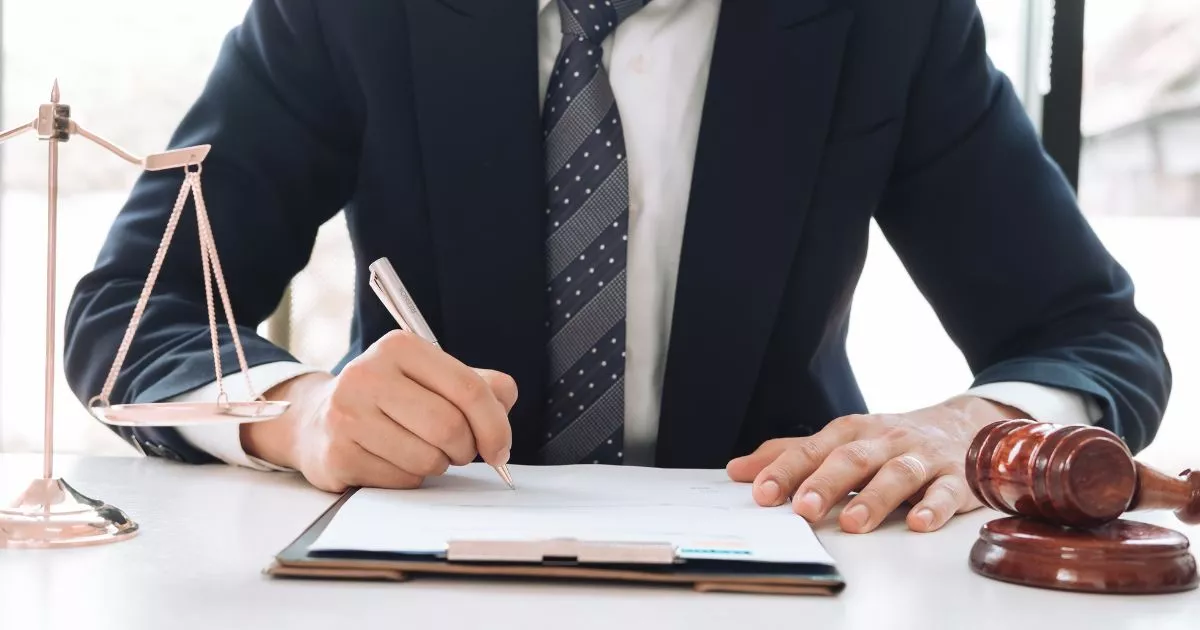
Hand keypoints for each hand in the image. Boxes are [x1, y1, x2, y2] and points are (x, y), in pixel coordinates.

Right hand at [242, 330, 517, 492]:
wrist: (316, 420)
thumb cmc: (389, 400)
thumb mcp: (431, 379)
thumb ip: (477, 384)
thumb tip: (506, 397)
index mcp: (399, 347)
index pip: (468, 388)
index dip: (495, 425)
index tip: (501, 448)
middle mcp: (368, 374)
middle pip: (450, 426)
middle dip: (467, 448)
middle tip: (462, 451)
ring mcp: (347, 415)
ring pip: (428, 458)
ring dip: (439, 464)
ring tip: (424, 451)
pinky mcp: (337, 454)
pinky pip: (402, 479)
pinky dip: (411, 477)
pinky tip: (395, 461)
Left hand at [726, 396, 1024, 532]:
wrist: (961, 426)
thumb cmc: (888, 441)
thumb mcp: (840, 442)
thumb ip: (791, 455)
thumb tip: (738, 470)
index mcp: (851, 432)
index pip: (812, 449)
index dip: (786, 470)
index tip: (762, 491)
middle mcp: (883, 440)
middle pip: (851, 459)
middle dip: (825, 483)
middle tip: (803, 509)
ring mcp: (920, 457)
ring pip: (896, 474)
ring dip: (874, 498)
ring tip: (854, 523)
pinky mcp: (953, 477)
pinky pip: (944, 491)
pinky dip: (932, 507)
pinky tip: (918, 523)